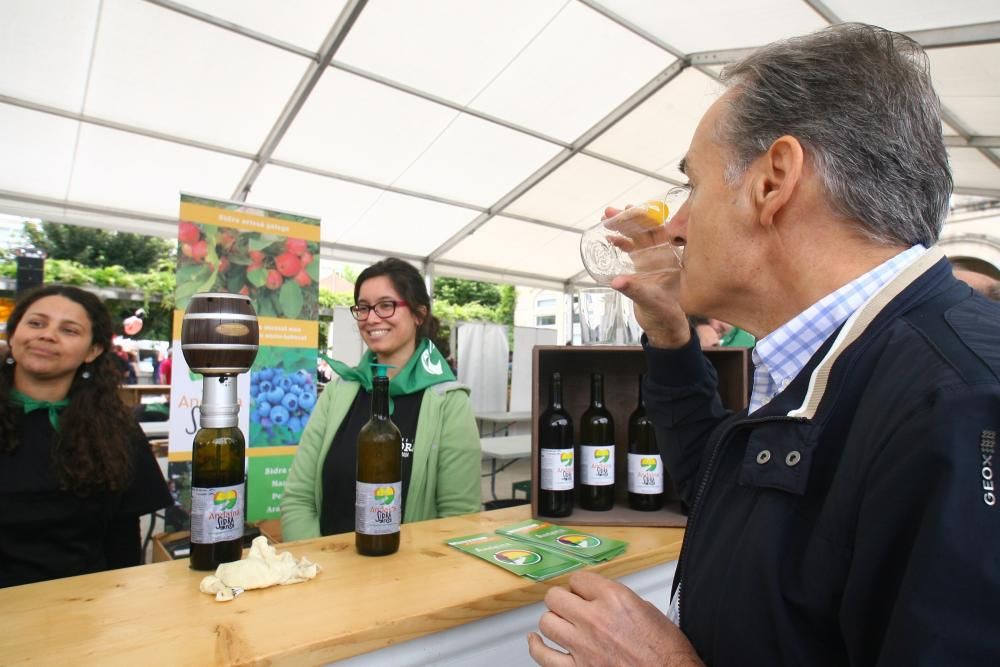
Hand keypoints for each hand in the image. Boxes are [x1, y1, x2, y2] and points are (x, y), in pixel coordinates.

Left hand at [527, 571, 703, 666]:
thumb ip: (618, 600)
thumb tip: (602, 599)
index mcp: (615, 599)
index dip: (580, 586)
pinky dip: (537, 647)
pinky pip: (543, 655)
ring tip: (561, 623)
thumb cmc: (667, 652)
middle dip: (563, 600)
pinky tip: (537, 641)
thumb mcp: (647, 611)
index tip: (582, 591)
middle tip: (570, 606)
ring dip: (554, 622)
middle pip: (556, 597)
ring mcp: (583, 645)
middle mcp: (595, 619)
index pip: (578, 579)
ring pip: (547, 622)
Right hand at [600, 206, 689, 348]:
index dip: (644, 218)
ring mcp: (653, 261)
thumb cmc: (665, 314)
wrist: (664, 327)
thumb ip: (634, 290)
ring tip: (607, 218)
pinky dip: (622, 242)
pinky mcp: (643, 268)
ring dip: (623, 227)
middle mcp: (663, 257)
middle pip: (646, 230)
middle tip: (610, 212)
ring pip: (638, 237)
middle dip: (628, 219)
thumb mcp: (650, 301)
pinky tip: (610, 237)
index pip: (659, 231)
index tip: (629, 210)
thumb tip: (616, 281)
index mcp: (671, 259)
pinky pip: (632, 249)